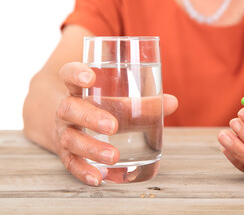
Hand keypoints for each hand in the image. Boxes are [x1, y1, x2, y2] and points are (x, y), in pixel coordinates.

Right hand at [54, 62, 177, 185]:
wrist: (68, 118)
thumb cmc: (98, 102)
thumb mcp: (114, 96)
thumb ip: (142, 98)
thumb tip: (172, 102)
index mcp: (77, 88)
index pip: (69, 74)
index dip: (76, 74)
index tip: (90, 77)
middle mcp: (66, 108)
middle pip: (70, 109)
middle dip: (90, 118)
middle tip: (112, 126)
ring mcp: (63, 131)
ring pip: (70, 138)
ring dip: (91, 148)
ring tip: (113, 156)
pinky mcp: (65, 152)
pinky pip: (71, 163)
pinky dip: (83, 171)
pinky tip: (98, 178)